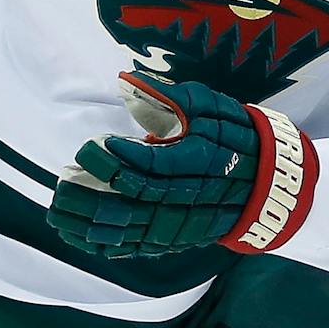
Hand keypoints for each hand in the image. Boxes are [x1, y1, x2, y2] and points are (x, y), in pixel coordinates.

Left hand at [47, 74, 315, 259]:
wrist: (270, 182)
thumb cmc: (236, 136)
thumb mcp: (209, 106)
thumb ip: (168, 95)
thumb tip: (127, 80)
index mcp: (193, 162)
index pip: (144, 166)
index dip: (111, 159)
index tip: (88, 147)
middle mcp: (185, 198)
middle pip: (128, 202)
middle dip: (89, 195)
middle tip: (61, 182)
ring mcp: (180, 223)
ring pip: (128, 229)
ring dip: (88, 223)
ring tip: (58, 210)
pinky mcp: (176, 239)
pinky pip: (137, 246)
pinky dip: (105, 244)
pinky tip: (79, 236)